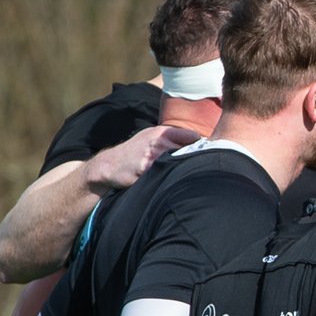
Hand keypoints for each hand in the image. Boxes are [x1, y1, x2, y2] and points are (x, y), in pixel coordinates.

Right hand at [83, 123, 200, 195]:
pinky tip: (173, 183)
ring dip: (185, 171)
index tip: (206, 154)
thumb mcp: (150, 136)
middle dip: (196, 160)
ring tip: (187, 177)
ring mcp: (153, 156)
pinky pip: (168, 176)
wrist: (109, 165)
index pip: (192, 136)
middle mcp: (159, 142)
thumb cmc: (134, 152)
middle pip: (190, 151)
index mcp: (161, 132)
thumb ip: (170, 137)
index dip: (201, 146)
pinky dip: (173, 180)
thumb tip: (196, 141)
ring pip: (181, 164)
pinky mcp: (147, 171)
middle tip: (201, 168)